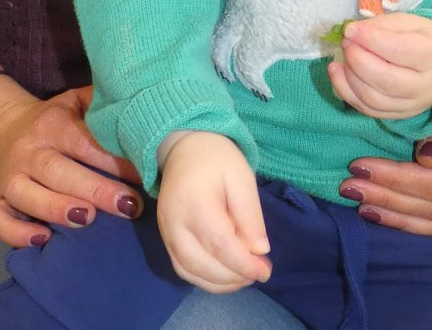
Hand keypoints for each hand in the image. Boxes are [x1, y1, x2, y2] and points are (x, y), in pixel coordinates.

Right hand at [0, 86, 142, 246]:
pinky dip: (16, 232)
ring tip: (88, 219)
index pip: (83, 142)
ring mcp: (10, 177)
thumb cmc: (53, 120)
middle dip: (94, 189)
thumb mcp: (74, 102)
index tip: (145, 174)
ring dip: (56, 208)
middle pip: (58, 170)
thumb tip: (140, 107)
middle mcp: (28, 151)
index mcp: (51, 124)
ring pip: (27, 195)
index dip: (113, 160)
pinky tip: (42, 239)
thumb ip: (101, 104)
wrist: (4, 128)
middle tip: (128, 206)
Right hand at [157, 132, 270, 293]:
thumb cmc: (217, 159)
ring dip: (220, 283)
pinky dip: (204, 279)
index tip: (266, 271)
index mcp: (195, 202)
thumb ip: (250, 214)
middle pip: (202, 265)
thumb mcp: (241, 177)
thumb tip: (259, 250)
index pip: (220, 244)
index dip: (244, 264)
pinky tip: (225, 274)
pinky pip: (182, 269)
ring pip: (190, 273)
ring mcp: (166, 232)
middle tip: (257, 272)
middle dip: (233, 277)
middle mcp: (174, 222)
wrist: (183, 147)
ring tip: (244, 276)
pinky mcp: (165, 238)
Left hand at [327, 12, 431, 117]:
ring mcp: (413, 105)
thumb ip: (381, 26)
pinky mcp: (399, 115)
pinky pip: (369, 110)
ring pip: (374, 99)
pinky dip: (347, 92)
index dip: (370, 40)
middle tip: (346, 43)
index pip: (399, 50)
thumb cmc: (423, 38)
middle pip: (386, 80)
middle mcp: (427, 86)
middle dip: (357, 60)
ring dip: (350, 77)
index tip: (350, 30)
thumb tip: (353, 32)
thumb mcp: (408, 22)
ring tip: (343, 57)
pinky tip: (338, 72)